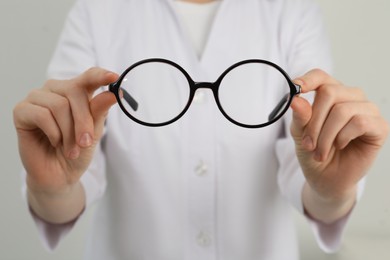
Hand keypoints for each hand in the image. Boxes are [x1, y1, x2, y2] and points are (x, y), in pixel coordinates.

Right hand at [13, 68, 117, 195]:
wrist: (60, 174)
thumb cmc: (78, 150)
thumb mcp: (94, 132)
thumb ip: (99, 112)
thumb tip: (112, 94)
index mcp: (77, 91)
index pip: (89, 76)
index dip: (100, 76)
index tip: (114, 77)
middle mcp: (56, 89)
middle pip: (74, 91)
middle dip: (84, 120)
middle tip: (86, 142)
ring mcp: (37, 98)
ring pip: (59, 105)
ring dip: (69, 132)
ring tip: (71, 149)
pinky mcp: (21, 110)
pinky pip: (42, 115)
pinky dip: (53, 133)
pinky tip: (54, 142)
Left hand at [290, 69, 388, 221]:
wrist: (326, 179)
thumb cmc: (313, 153)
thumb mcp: (300, 134)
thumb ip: (300, 117)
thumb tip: (296, 99)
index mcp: (331, 94)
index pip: (320, 76)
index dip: (307, 80)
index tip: (295, 88)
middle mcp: (351, 97)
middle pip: (329, 92)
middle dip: (313, 122)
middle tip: (308, 144)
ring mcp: (367, 110)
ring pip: (342, 110)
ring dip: (325, 135)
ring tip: (320, 152)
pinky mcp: (380, 126)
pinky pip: (359, 122)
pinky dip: (343, 137)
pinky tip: (340, 146)